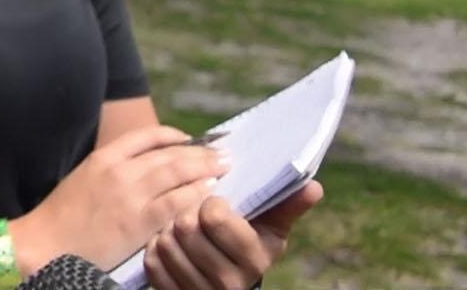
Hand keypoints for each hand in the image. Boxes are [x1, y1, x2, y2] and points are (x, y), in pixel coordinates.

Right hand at [16, 126, 225, 271]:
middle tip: (222, 152)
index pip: (147, 136)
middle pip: (169, 153)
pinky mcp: (139, 221)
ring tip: (223, 167)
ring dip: (205, 168)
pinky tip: (209, 192)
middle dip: (200, 152)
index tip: (193, 140)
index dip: (175, 136)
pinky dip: (196, 194)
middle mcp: (119, 170)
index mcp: (104, 157)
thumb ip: (112, 170)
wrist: (46, 243)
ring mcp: (130, 195)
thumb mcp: (84, 179)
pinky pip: (176, 202)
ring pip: (177, 173)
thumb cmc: (63, 216)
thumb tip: (146, 168)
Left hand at [142, 182, 323, 289]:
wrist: (226, 282)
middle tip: (191, 215)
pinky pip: (153, 263)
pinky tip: (168, 246)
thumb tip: (313, 187)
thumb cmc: (248, 242)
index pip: (214, 217)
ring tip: (180, 230)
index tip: (215, 204)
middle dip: (185, 215)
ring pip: (166, 243)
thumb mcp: (270, 227)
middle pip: (186, 228)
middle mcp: (231, 282)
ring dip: (166, 230)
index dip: (210, 203)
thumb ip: (287, 206)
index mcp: (255, 259)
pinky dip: (155, 249)